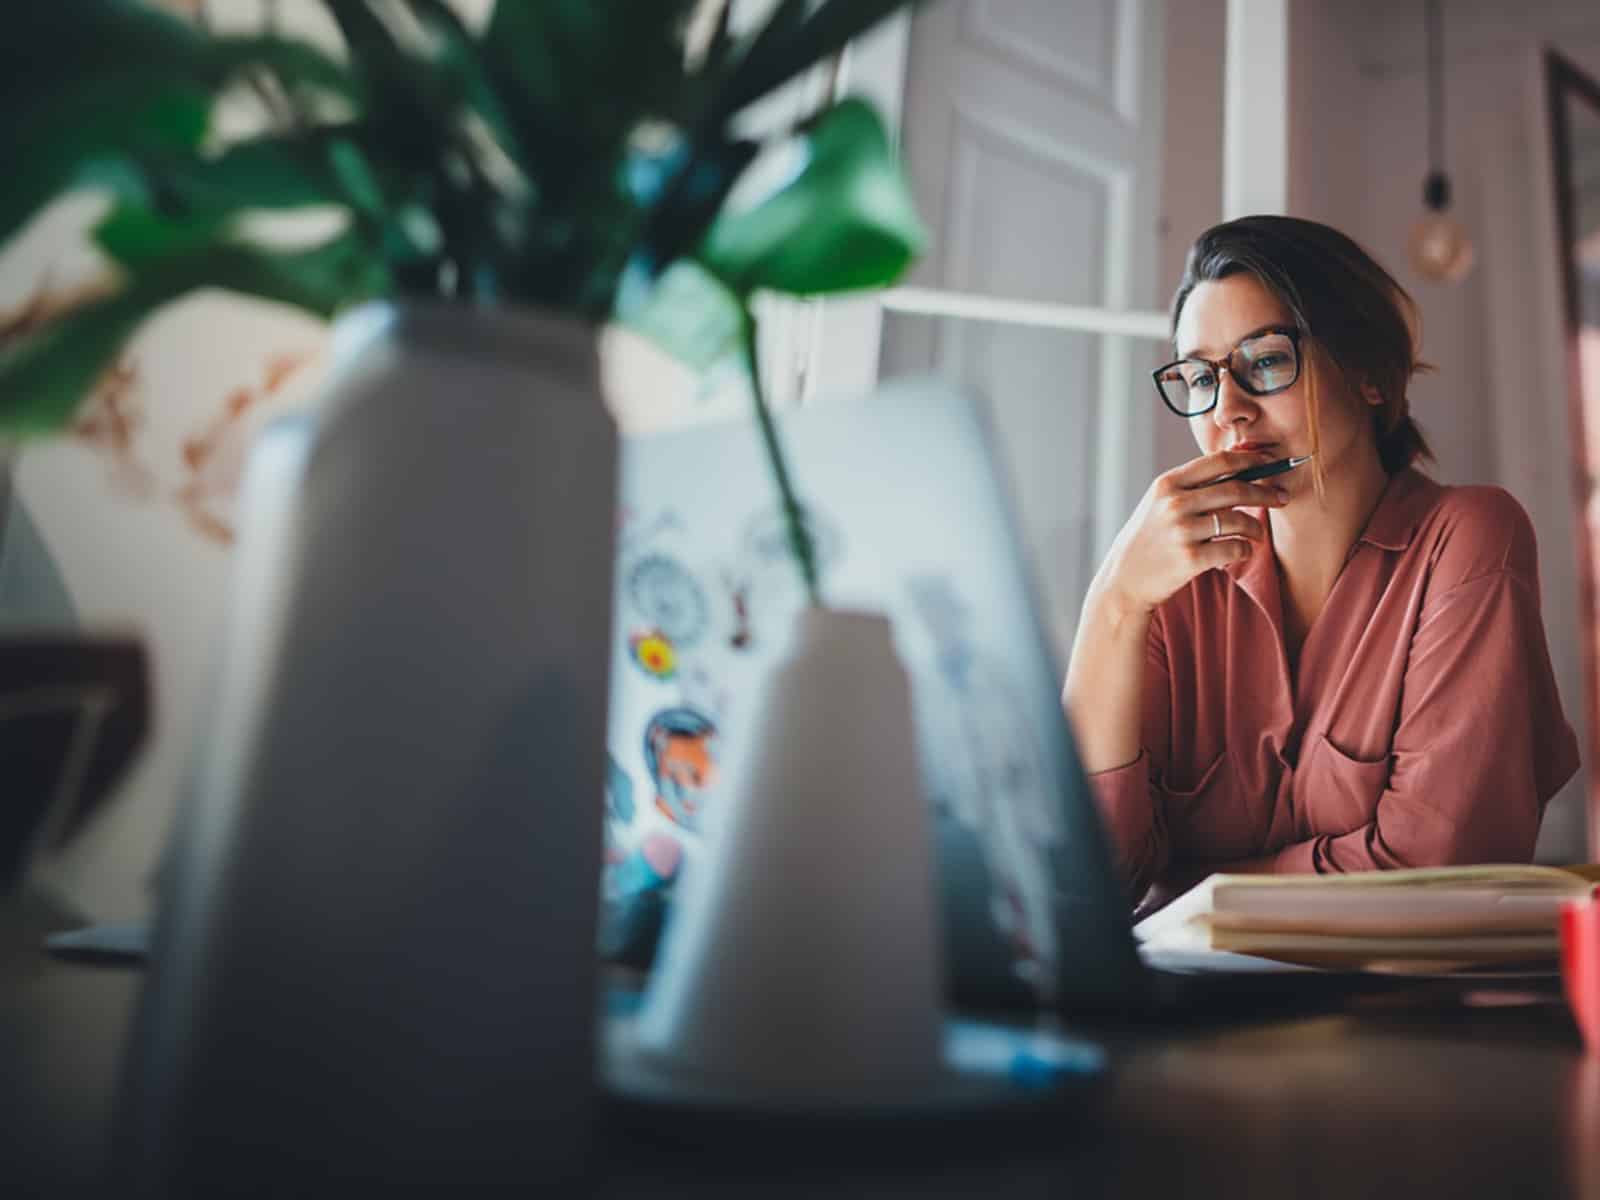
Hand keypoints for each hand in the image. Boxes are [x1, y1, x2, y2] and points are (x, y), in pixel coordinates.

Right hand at [1096, 449, 1288, 614]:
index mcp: (1167, 484)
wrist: (1124, 580)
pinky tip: (1241, 551)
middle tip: (1281, 498)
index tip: (1271, 462)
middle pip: (1236, 489)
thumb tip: (1240, 464)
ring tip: (1256, 533)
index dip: (1251, 459)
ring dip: (1256, 527)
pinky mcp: (1190, 558)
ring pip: (1239, 520)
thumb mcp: (1159, 503)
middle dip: (1266, 492)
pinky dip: (1245, 550)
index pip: (1219, 462)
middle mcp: (1174, 504)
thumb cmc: (1148, 539)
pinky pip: (1235, 549)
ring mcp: (1182, 531)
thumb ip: (1192, 485)